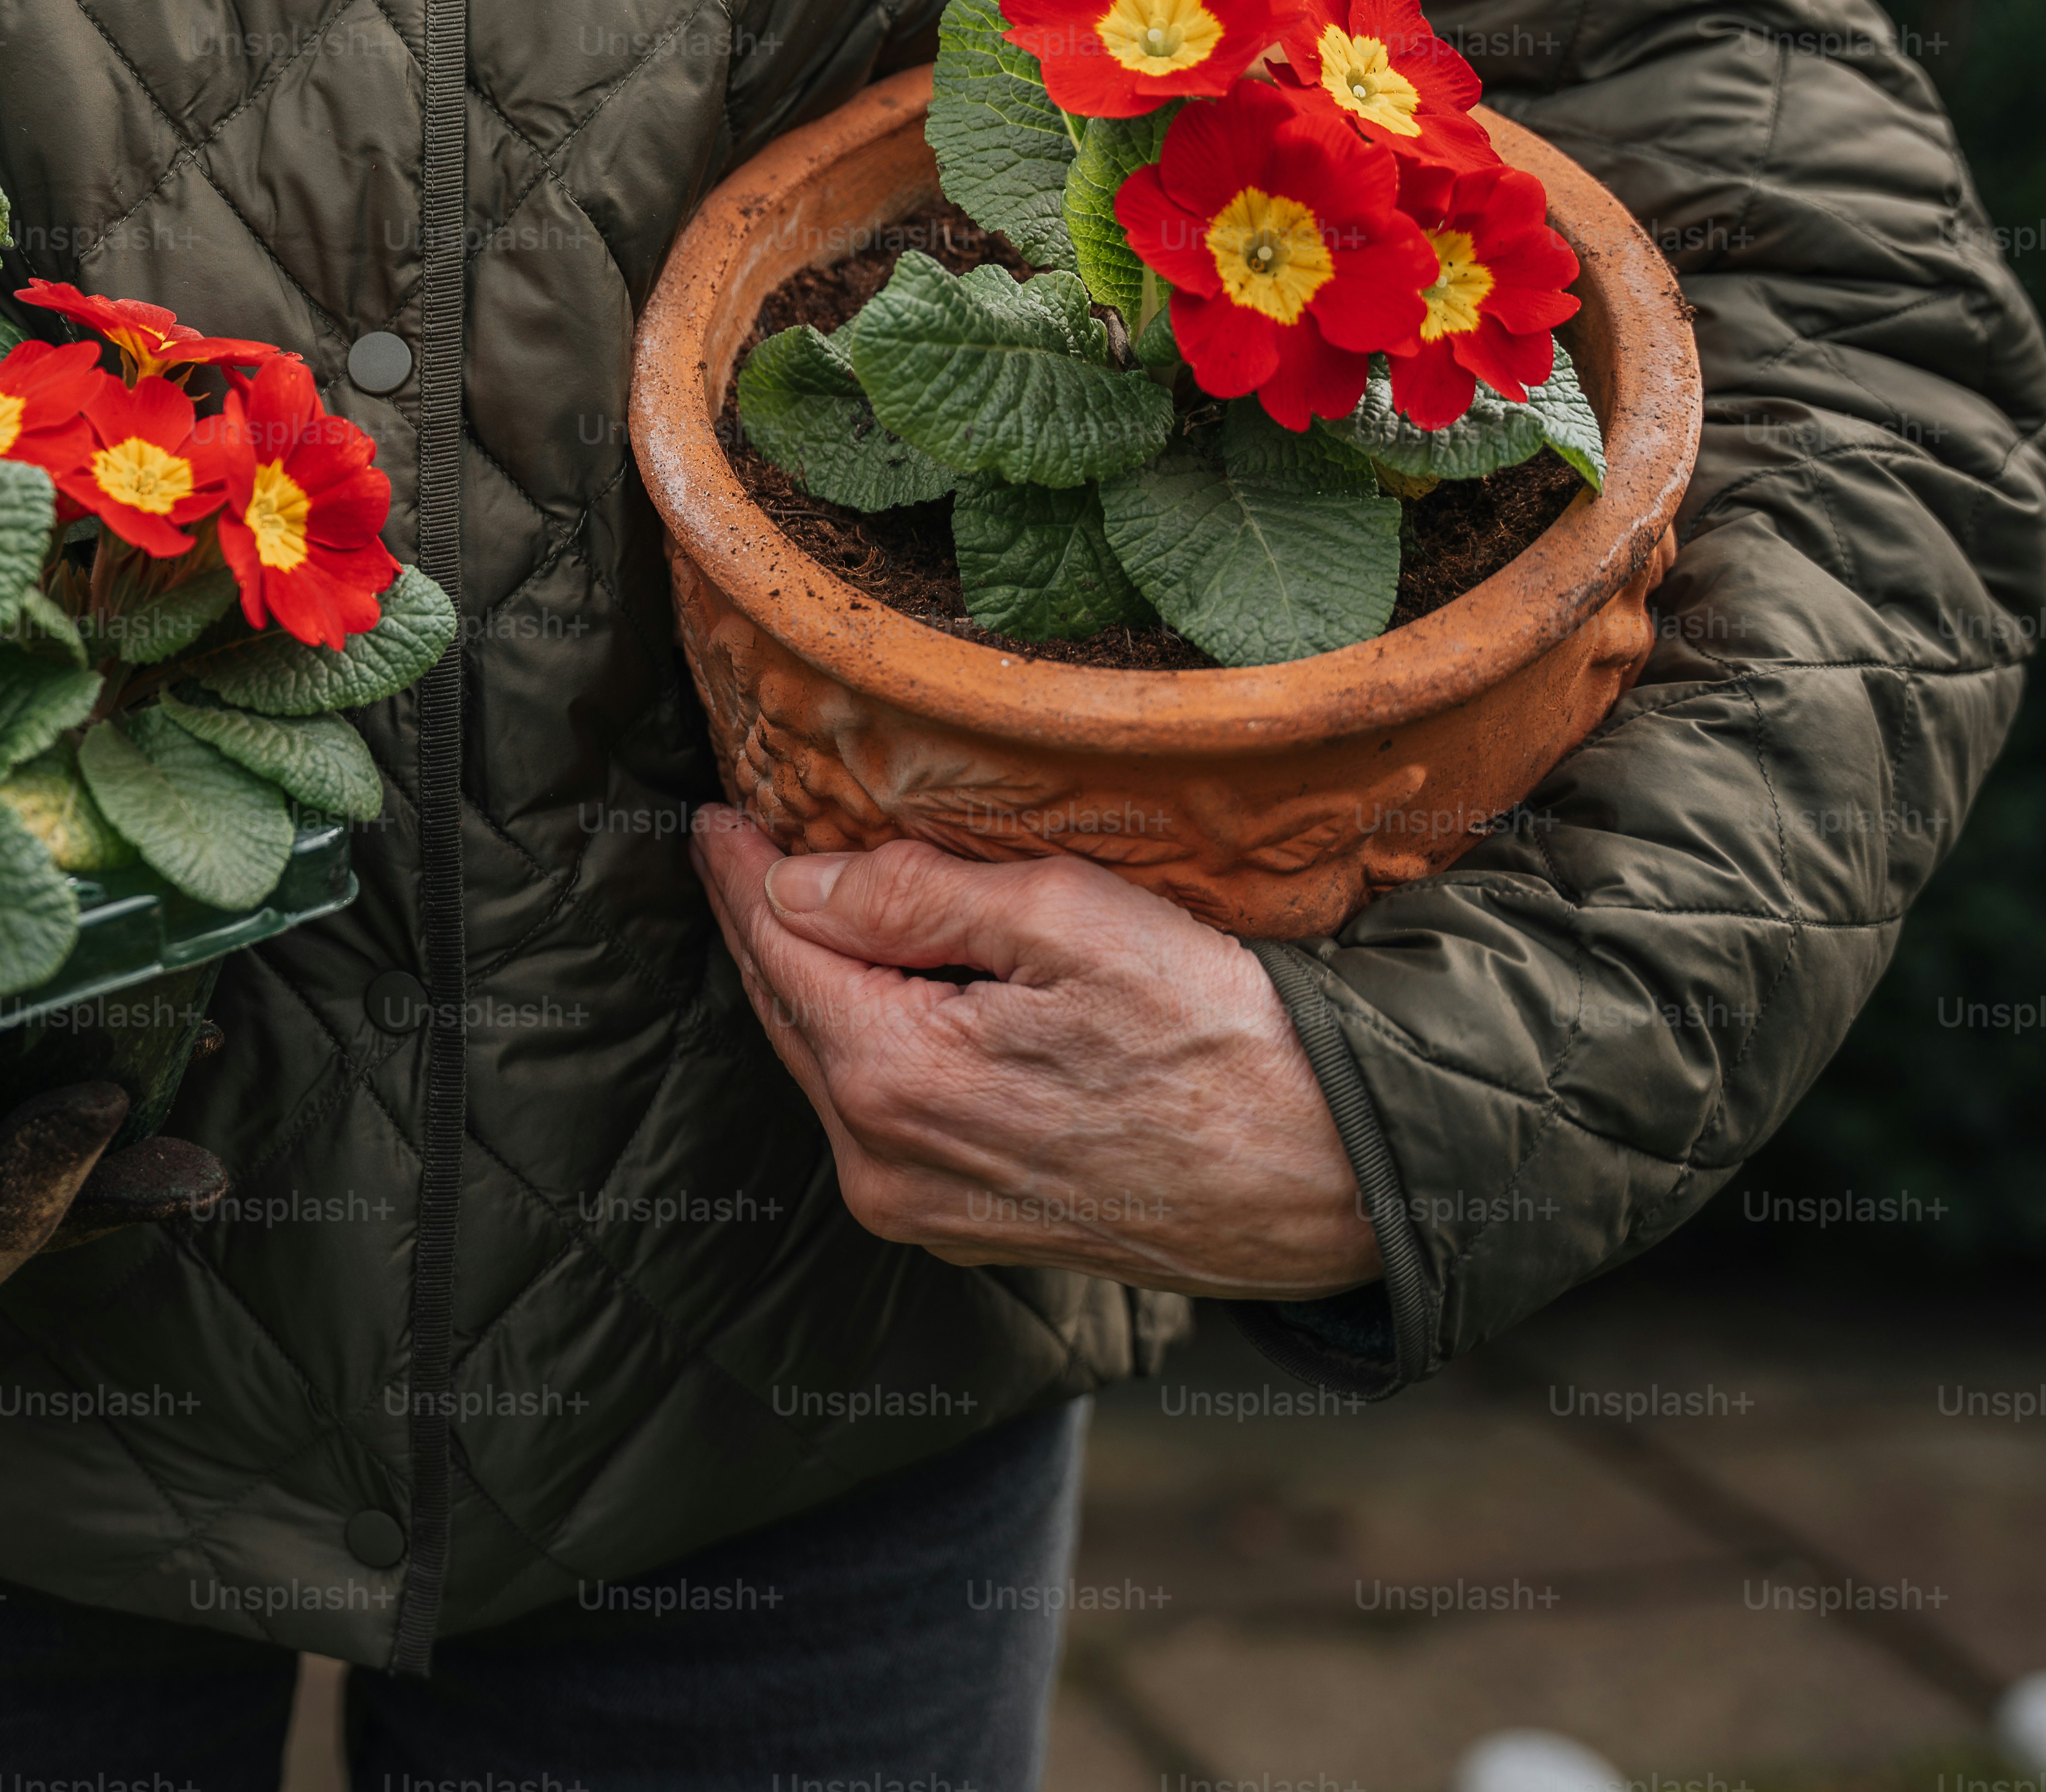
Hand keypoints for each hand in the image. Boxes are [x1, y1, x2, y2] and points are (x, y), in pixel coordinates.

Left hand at [693, 805, 1380, 1299]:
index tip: (714, 815)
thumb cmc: (1220, 1039)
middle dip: (765, 925)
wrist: (1331, 1179)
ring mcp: (922, 1210)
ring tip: (806, 909)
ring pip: (830, 1068)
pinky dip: (868, 1049)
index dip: (742, 870)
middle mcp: (884, 1163)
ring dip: (816, 988)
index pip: (778, 945)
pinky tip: (887, 1000)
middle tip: (742, 848)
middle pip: (789, 1011)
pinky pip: (881, 1118)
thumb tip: (796, 881)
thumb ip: (915, 897)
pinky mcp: (966, 1230)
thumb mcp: (1069, 920)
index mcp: (894, 1077)